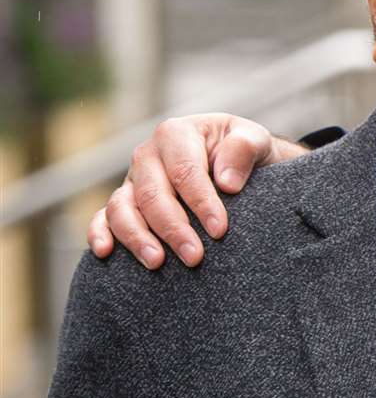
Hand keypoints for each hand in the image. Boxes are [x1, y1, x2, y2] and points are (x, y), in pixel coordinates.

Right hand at [87, 114, 305, 268]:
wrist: (235, 162)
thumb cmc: (243, 152)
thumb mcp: (255, 141)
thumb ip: (244, 150)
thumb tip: (226, 182)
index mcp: (176, 134)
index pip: (185, 172)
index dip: (201, 202)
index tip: (219, 230)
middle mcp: (148, 155)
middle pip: (152, 194)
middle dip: (173, 228)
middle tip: (195, 257)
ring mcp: (132, 180)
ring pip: (122, 208)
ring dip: (137, 237)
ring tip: (157, 263)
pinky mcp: (124, 202)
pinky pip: (104, 218)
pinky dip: (98, 233)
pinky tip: (104, 253)